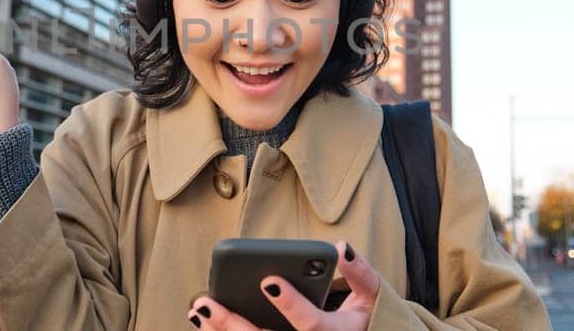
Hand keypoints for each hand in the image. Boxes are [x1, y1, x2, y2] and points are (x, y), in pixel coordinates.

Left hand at [189, 241, 380, 329]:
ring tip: (199, 310)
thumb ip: (361, 272)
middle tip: (207, 303)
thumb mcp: (374, 294)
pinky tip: (203, 322)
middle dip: (234, 325)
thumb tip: (340, 249)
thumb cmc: (366, 317)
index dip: (291, 304)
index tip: (269, 281)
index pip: (311, 324)